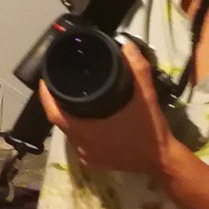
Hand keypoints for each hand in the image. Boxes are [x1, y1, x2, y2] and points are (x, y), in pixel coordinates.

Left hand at [40, 40, 173, 176]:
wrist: (163, 159)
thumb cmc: (150, 128)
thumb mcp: (145, 95)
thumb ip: (136, 68)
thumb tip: (126, 45)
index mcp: (86, 131)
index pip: (54, 113)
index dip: (46, 96)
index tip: (45, 80)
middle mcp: (82, 146)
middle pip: (60, 122)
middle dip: (58, 103)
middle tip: (61, 84)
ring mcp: (88, 157)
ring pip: (70, 133)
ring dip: (70, 117)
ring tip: (73, 97)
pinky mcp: (95, 163)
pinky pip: (80, 143)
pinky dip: (80, 130)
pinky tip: (87, 118)